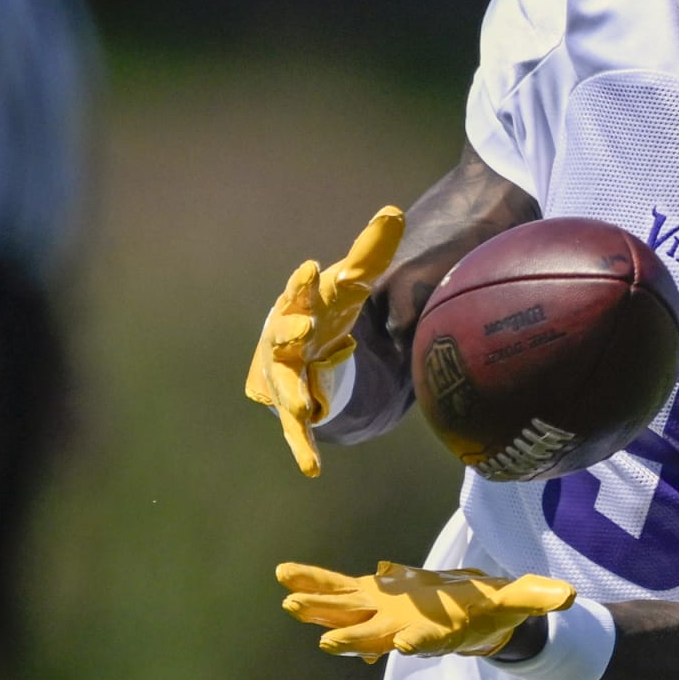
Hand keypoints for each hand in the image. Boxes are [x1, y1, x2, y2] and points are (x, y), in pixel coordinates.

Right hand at [245, 206, 404, 475]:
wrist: (299, 348)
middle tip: (301, 328)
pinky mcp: (290, 403)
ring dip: (291, 393)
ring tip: (301, 406)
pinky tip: (312, 468)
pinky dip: (302, 447)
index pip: (303, 290)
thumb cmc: (324, 309)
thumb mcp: (349, 284)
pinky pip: (295, 428)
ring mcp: (283, 372)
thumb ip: (370, 252)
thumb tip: (395, 211)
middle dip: (289, 330)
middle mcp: (285, 336)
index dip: (304, 283)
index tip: (311, 271)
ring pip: (285, 382)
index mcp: (302, 304)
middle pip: (284, 332)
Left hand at [277, 560, 575, 660]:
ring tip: (288, 602)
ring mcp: (382, 611)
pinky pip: (338, 586)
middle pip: (374, 634)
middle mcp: (403, 627)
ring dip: (318, 608)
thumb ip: (536, 597)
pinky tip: (287, 579)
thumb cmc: (489, 610)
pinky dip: (316, 581)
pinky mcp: (371, 594)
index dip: (417, 643)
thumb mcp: (515, 602)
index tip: (404, 647)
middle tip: (326, 643)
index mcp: (437, 631)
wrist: (465, 616)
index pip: (428, 640)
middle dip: (350, 636)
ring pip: (346, 610)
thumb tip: (568, 596)